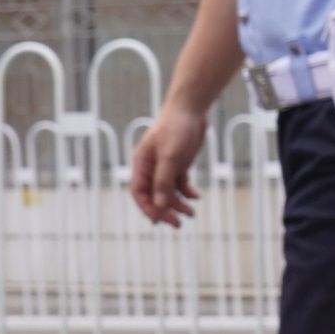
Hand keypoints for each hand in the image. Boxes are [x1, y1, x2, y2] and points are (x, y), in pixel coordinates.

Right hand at [126, 105, 205, 228]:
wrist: (191, 109)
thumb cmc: (176, 128)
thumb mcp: (170, 156)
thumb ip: (164, 181)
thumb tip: (160, 206)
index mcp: (141, 164)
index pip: (139, 193)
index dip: (148, 208)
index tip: (159, 221)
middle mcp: (151, 167)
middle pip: (154, 196)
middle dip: (165, 211)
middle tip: (178, 224)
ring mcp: (165, 166)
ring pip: (168, 192)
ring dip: (178, 203)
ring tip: (191, 213)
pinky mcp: (179, 164)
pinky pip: (180, 184)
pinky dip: (187, 192)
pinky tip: (196, 197)